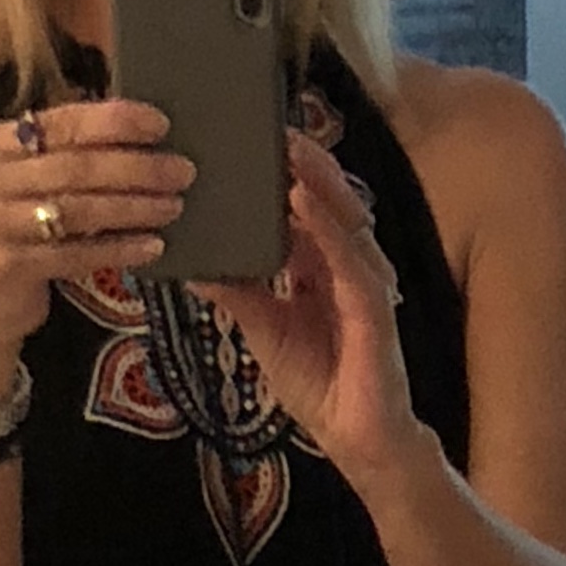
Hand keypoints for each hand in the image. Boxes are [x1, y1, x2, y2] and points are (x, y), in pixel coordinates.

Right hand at [0, 99, 190, 400]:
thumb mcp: (16, 193)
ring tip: (173, 206)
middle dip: (136, 166)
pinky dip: (118, 249)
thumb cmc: (4, 247)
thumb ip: (54, 162)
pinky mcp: (6, 268)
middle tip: (181, 171)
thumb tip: (132, 139)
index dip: (113, 121)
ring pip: (78, 208)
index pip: (59, 123)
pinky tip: (151, 247)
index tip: (160, 124)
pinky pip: (75, 253)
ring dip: (134, 206)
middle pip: (74, 165)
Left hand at [198, 133, 424, 496]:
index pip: (302, 208)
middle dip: (301, 162)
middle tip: (267, 127)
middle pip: (326, 200)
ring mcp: (364, 281)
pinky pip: (350, 259)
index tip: (248, 142)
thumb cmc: (318, 383)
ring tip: (287, 149)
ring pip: (343, 218)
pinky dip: (328, 229)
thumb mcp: (262, 330)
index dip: (281, 175)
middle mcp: (346, 263)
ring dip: (316, 182)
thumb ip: (235, 293)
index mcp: (321, 264)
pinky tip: (305, 203)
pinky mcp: (374, 307)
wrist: (356, 438)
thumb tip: (192, 265)